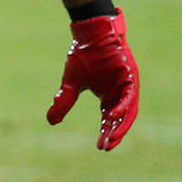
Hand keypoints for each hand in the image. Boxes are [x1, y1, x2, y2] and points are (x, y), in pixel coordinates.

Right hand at [46, 8, 138, 150]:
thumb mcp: (70, 83)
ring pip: (128, 110)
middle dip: (113, 133)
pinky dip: (122, 106)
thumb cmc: (81, 56)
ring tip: (111, 137)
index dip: (105, 132)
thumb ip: (64, 102)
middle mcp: (119, 93)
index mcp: (107, 95)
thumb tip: (51, 121)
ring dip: (120, 124)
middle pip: (119, 118)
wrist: (88, 35)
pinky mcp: (130, 76)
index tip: (100, 147)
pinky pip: (129, 95)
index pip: (109, 119)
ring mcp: (126, 85)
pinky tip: (111, 115)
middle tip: (106, 146)